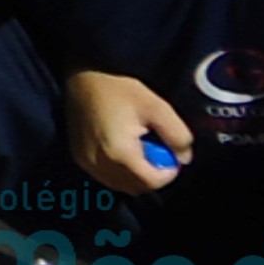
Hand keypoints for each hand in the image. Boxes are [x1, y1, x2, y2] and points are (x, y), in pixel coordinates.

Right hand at [63, 71, 191, 198]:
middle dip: (152, 174)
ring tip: (138, 148)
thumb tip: (183, 158)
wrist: (81, 77)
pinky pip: (107, 177)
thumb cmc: (117, 89)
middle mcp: (99, 163)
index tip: (170, 154)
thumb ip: (178, 135)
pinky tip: (122, 149)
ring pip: (121, 185)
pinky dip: (120, 171)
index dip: (168, 172)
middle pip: (137, 187)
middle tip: (156, 150)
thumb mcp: (157, 106)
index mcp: (119, 153)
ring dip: (136, 175)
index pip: (152, 182)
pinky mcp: (80, 159)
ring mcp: (87, 163)